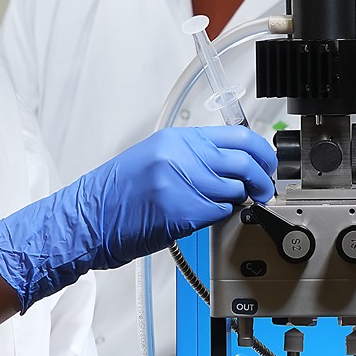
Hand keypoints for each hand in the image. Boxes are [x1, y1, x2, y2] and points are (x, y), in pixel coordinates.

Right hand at [0, 126, 275, 310]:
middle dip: (262, 178)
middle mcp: (180, 156)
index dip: (261, 151)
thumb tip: (231, 162)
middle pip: (243, 161)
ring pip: (235, 188)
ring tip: (231, 205)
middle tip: (264, 190)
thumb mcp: (154, 159)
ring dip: (240, 200)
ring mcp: (180, 182)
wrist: (87, 219)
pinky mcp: (181, 210)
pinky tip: (208, 217)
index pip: (237, 136)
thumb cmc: (116, 195)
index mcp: (175, 139)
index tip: (268, 163)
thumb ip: (192, 156)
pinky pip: (220, 212)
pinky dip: (222, 216)